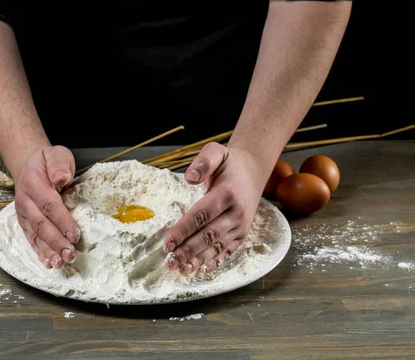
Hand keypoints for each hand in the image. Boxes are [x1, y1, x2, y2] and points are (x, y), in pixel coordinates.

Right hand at [13, 145, 79, 268]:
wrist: (28, 165)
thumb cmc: (46, 161)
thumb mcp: (55, 153)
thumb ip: (59, 163)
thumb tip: (62, 178)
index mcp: (33, 183)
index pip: (48, 204)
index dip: (62, 221)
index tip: (75, 235)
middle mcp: (24, 200)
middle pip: (41, 224)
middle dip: (56, 241)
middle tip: (70, 255)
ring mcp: (23, 213)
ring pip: (35, 234)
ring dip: (48, 251)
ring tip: (61, 263)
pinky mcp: (24, 222)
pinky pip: (31, 238)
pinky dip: (39, 252)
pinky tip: (48, 263)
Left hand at [162, 143, 265, 275]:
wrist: (254, 170)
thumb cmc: (229, 162)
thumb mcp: (216, 152)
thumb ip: (203, 162)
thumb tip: (189, 178)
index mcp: (227, 194)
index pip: (201, 216)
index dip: (183, 230)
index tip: (167, 243)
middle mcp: (236, 213)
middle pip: (208, 235)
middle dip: (188, 251)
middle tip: (170, 262)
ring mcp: (241, 225)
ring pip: (217, 246)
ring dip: (198, 260)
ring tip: (181, 270)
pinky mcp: (242, 234)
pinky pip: (227, 250)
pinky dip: (214, 260)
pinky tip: (200, 269)